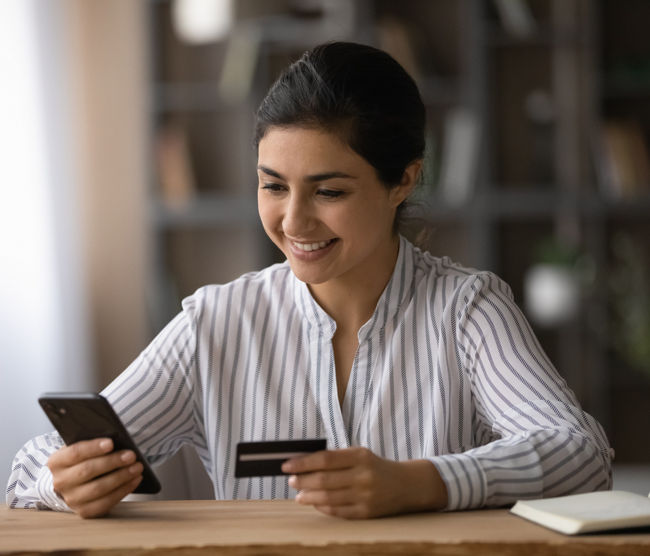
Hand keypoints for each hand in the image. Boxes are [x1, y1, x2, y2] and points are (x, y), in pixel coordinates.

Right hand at [47, 438, 142, 517]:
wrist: (76, 482)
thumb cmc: (85, 458)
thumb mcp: (84, 448)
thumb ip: (94, 443)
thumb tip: (117, 439)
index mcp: (56, 462)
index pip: (75, 453)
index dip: (93, 448)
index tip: (111, 443)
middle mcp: (60, 482)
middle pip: (87, 470)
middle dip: (112, 462)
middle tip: (131, 455)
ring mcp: (71, 499)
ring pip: (98, 488)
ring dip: (121, 477)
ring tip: (137, 467)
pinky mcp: (84, 511)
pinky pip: (105, 503)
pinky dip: (123, 490)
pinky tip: (135, 480)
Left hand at [281, 447, 447, 518]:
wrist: (407, 485)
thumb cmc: (376, 467)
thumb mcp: (360, 454)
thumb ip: (336, 458)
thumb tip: (304, 464)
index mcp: (360, 456)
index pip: (325, 459)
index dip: (303, 462)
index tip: (287, 465)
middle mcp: (363, 475)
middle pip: (324, 479)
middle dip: (303, 480)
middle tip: (292, 481)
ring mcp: (365, 495)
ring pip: (328, 498)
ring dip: (309, 497)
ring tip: (299, 495)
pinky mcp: (367, 512)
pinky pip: (338, 512)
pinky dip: (323, 508)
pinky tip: (315, 504)